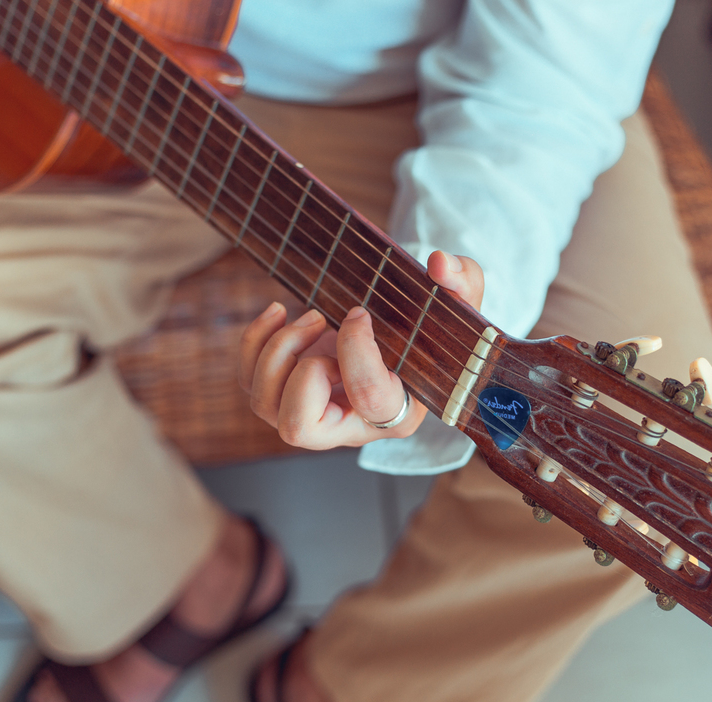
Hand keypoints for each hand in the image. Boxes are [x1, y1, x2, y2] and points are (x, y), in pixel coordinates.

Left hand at [239, 250, 484, 449]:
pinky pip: (248, 382)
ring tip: (313, 316)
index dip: (358, 350)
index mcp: (397, 414)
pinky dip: (255, 342)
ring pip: (265, 405)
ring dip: (279, 350)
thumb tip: (440, 263)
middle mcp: (349, 425)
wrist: (402, 335)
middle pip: (298, 427)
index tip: (361, 313)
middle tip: (328, 324)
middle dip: (305, 369)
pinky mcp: (283, 395)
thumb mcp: (459, 305)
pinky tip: (280, 312)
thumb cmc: (430, 328)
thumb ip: (463, 284)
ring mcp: (310, 414)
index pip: (367, 398)